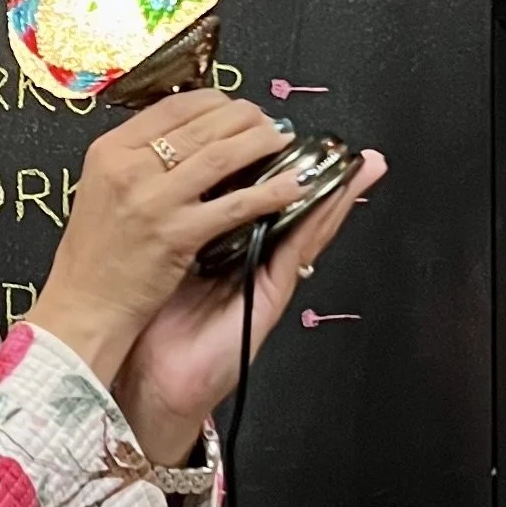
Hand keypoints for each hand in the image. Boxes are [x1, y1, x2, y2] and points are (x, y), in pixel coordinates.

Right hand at [27, 93, 312, 394]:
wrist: (83, 307)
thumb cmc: (94, 255)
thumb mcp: (101, 188)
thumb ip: (136, 159)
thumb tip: (185, 134)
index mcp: (110, 150)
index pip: (172, 106)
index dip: (214, 101)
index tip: (235, 107)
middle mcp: (129, 168)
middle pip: (201, 124)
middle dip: (245, 118)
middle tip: (268, 121)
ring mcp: (154, 201)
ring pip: (222, 155)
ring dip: (262, 142)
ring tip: (285, 141)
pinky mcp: (178, 234)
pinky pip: (236, 204)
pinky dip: (271, 192)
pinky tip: (294, 186)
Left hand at [113, 151, 385, 469]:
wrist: (150, 379)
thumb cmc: (149, 319)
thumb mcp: (160, 260)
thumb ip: (173, 228)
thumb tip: (165, 185)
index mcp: (222, 241)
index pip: (252, 192)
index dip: (269, 161)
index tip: (278, 127)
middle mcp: (248, 254)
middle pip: (288, 203)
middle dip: (312, 168)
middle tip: (333, 139)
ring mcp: (262, 274)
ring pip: (304, 223)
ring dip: (333, 191)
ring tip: (356, 162)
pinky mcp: (268, 295)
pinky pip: (297, 251)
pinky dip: (319, 223)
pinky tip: (333, 198)